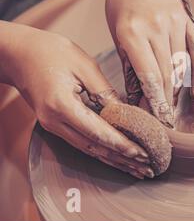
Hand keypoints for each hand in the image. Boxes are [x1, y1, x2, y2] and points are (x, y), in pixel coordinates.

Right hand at [0, 23, 152, 178]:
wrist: (19, 54)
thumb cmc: (50, 52)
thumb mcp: (84, 65)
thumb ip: (105, 91)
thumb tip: (125, 112)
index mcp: (61, 105)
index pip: (97, 131)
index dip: (121, 144)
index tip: (141, 153)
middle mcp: (54, 121)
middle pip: (94, 148)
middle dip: (122, 159)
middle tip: (147, 168)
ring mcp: (52, 125)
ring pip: (88, 149)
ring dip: (114, 160)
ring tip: (137, 168)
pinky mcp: (55, 125)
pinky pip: (82, 142)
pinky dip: (102, 151)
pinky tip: (117, 157)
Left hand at [106, 0, 193, 126]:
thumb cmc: (122, 3)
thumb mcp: (117, 32)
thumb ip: (130, 62)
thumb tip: (138, 94)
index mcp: (133, 33)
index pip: (149, 75)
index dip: (155, 100)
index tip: (157, 119)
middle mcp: (156, 29)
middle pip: (167, 74)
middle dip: (167, 100)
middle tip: (166, 120)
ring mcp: (175, 24)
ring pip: (181, 65)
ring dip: (178, 90)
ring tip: (174, 108)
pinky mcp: (187, 21)